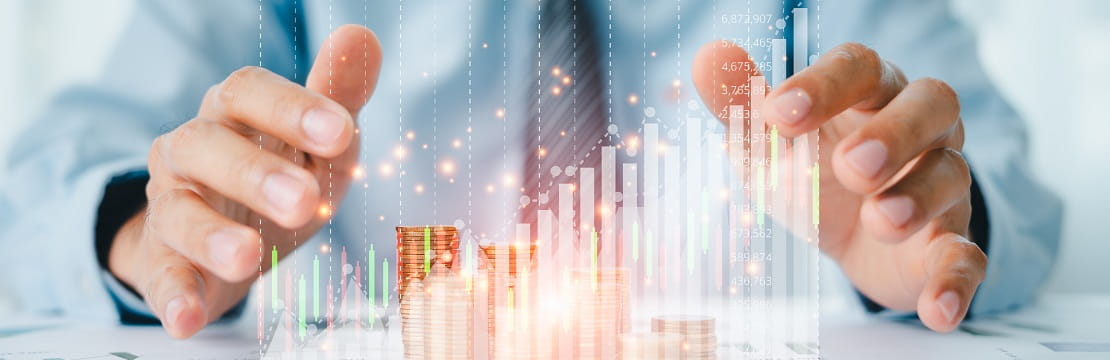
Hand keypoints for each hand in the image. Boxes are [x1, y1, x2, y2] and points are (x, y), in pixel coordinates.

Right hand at [108, 25, 381, 337]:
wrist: (226, 237)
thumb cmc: (279, 177)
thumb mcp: (316, 142)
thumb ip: (337, 95)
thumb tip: (363, 38)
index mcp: (233, 113)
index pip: (248, 92)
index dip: (291, 108)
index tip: (339, 131)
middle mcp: (191, 151)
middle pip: (207, 146)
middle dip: (255, 172)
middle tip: (305, 201)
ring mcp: (171, 206)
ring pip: (178, 211)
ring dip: (212, 235)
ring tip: (250, 256)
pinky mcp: (163, 261)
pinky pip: (160, 276)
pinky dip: (172, 297)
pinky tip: (187, 317)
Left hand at [693, 41, 984, 331]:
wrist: (854, 241)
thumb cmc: (813, 171)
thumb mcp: (769, 143)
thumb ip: (738, 103)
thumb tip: (708, 57)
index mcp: (869, 92)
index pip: (859, 66)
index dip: (823, 84)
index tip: (777, 113)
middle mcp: (919, 128)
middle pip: (932, 102)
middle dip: (893, 132)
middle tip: (850, 166)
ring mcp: (942, 183)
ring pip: (952, 174)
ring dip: (917, 197)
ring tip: (877, 221)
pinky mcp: (950, 241)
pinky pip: (969, 256)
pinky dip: (954, 281)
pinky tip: (937, 310)